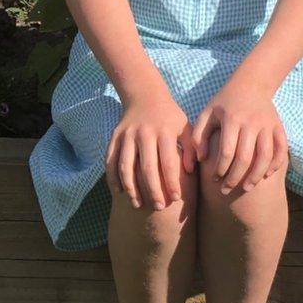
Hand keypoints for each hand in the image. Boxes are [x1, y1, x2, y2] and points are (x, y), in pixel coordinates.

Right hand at [105, 91, 196, 209]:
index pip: (169, 162)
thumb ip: (191, 147)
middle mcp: (144, 133)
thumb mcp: (185, 127)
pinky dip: (113, 178)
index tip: (176, 198)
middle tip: (158, 207)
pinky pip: (111, 161)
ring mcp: (127, 135)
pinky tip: (120, 192)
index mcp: (164, 131)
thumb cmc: (170, 117)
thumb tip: (189, 171)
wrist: (145, 96)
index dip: (172, 182)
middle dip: (153, 190)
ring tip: (137, 204)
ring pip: (126, 167)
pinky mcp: (114, 137)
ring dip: (131, 188)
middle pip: (147, 168)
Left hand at [192, 78, 287, 193]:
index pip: (227, 152)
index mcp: (232, 119)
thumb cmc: (225, 102)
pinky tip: (266, 175)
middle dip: (235, 177)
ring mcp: (267, 125)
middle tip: (227, 190)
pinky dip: (276, 164)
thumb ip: (199, 135)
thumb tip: (201, 159)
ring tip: (247, 188)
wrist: (252, 83)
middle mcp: (251, 123)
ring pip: (265, 156)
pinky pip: (281, 149)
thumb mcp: (207, 113)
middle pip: (245, 158)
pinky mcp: (278, 127)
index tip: (214, 180)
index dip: (220, 169)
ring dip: (256, 176)